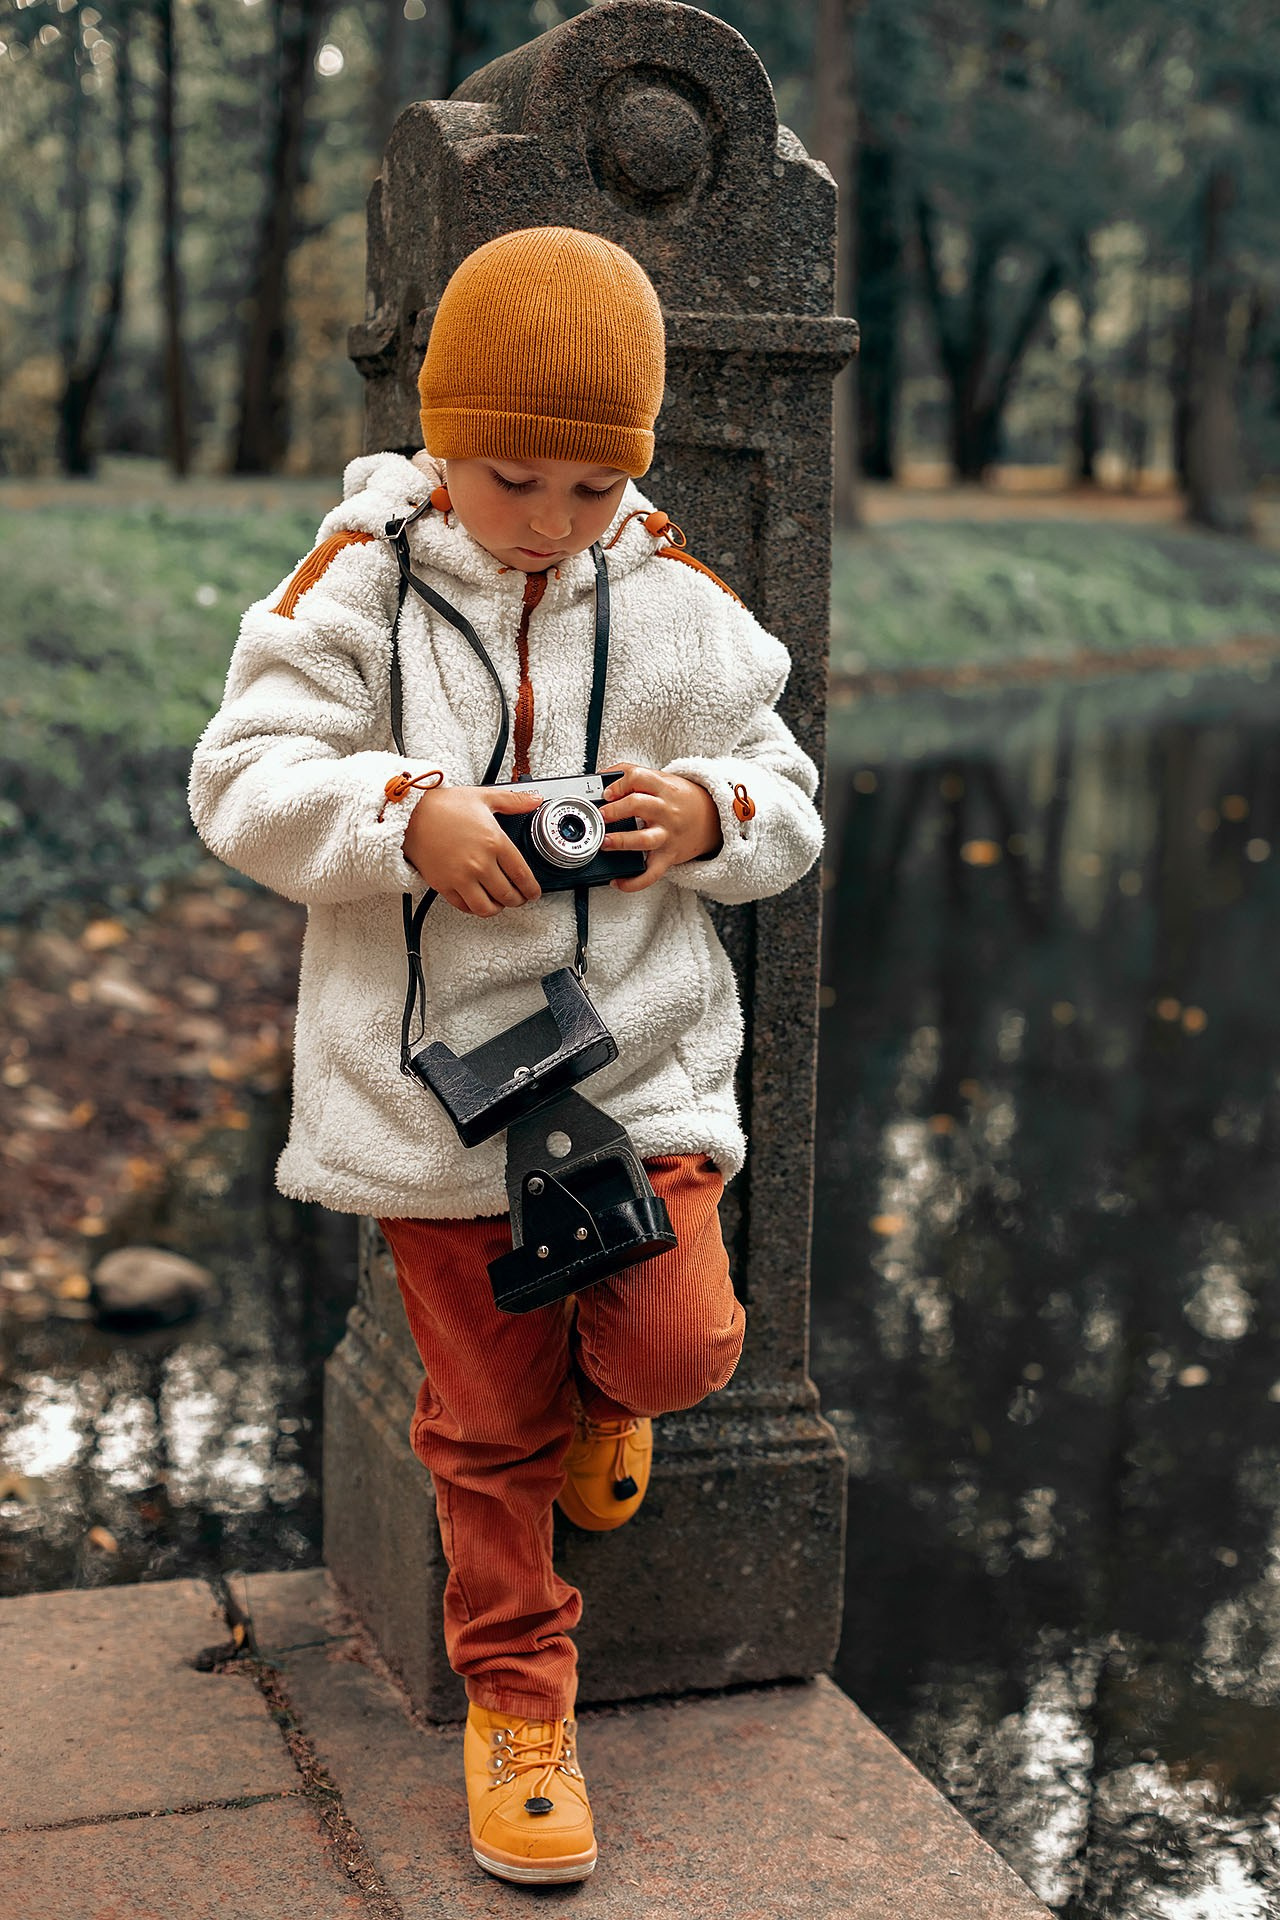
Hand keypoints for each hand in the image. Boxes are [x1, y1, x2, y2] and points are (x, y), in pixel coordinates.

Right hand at [402, 783, 543, 914]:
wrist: (410, 814)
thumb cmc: (444, 806)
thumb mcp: (483, 797)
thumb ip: (513, 801)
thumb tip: (535, 800)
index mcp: (495, 842)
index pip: (523, 876)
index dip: (532, 890)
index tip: (533, 893)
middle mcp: (480, 863)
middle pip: (508, 895)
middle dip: (517, 900)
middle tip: (518, 898)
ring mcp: (461, 877)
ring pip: (487, 908)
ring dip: (496, 908)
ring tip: (498, 903)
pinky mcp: (444, 885)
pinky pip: (464, 907)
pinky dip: (474, 908)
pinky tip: (477, 899)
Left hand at [597, 763, 722, 891]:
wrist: (713, 819)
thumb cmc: (681, 799)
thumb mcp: (663, 780)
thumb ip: (635, 776)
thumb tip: (603, 777)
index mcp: (663, 788)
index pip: (638, 778)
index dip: (619, 784)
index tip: (606, 793)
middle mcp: (665, 811)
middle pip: (638, 805)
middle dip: (614, 810)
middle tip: (600, 816)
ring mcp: (667, 835)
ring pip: (643, 839)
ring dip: (621, 841)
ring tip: (605, 843)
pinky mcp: (668, 856)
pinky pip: (651, 873)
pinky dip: (634, 881)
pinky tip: (618, 880)